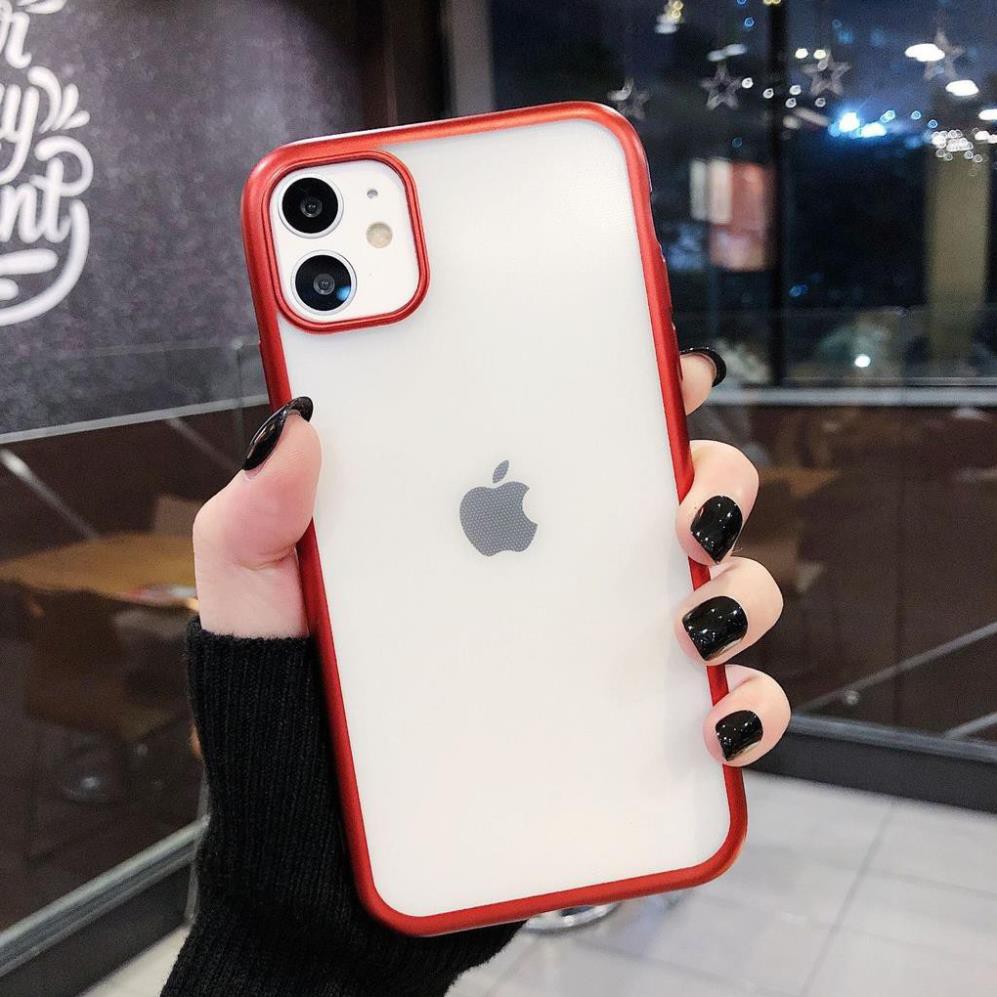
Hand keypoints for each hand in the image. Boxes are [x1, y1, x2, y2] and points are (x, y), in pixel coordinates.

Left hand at [193, 350, 788, 767]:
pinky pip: (720, 714)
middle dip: (715, 481)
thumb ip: (254, 519)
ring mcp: (602, 655)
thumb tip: (294, 425)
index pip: (581, 430)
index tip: (671, 369)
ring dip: (740, 593)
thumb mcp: (254, 605)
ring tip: (692, 621)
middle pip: (679, 497)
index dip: (641, 384)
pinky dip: (746, 708)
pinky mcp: (626, 743)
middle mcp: (562, 575)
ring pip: (723, 594)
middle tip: (685, 510)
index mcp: (489, 519)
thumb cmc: (289, 705)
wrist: (314, 853)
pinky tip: (715, 716)